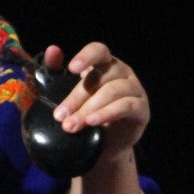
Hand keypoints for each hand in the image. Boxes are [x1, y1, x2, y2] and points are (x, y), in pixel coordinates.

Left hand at [44, 42, 148, 163]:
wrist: (103, 143)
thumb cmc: (84, 111)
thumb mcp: (65, 92)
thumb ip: (55, 70)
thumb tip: (52, 50)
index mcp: (104, 64)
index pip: (98, 51)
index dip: (86, 57)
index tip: (71, 68)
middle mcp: (122, 72)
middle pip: (101, 77)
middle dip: (77, 97)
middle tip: (60, 116)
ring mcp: (135, 89)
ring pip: (112, 91)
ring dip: (89, 108)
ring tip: (72, 125)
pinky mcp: (141, 109)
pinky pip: (126, 106)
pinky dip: (107, 113)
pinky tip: (92, 122)